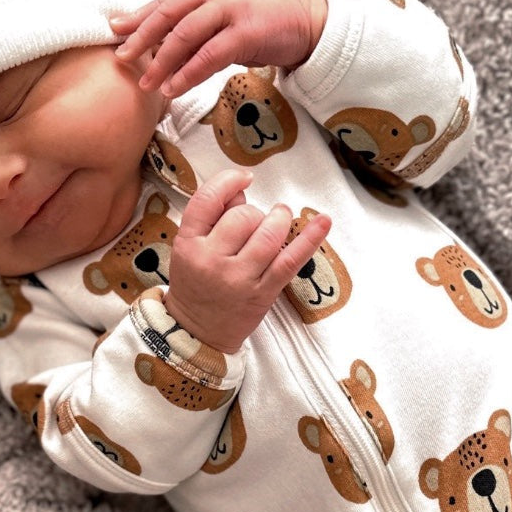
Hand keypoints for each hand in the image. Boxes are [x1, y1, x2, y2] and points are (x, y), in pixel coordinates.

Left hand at [109, 0, 328, 98]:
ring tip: (147, 83)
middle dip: (142, 37)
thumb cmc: (259, 26)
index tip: (114, 30)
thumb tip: (158, 50)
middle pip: (169, 14)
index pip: (165, 3)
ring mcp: (231, 10)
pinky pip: (210, 54)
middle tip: (122, 58)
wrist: (305, 22)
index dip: (138, 16)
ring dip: (163, 60)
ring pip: (186, 34)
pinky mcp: (248, 31)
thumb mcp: (221, 23)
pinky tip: (174, 88)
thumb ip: (194, 31)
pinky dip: (189, 72)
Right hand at [162, 168, 331, 352]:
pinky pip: (290, 261)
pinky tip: (323, 221)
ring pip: (268, 233)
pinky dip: (310, 240)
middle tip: (254, 224)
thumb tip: (241, 190)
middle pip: (243, 216)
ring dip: (279, 220)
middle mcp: (211, 260)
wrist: (197, 333)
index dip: (229, 181)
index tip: (244, 178)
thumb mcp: (188, 248)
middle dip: (254, 213)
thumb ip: (211, 217)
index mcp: (188, 244)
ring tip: (279, 219)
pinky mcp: (263, 293)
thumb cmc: (196, 285)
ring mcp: (238, 278)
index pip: (207, 200)